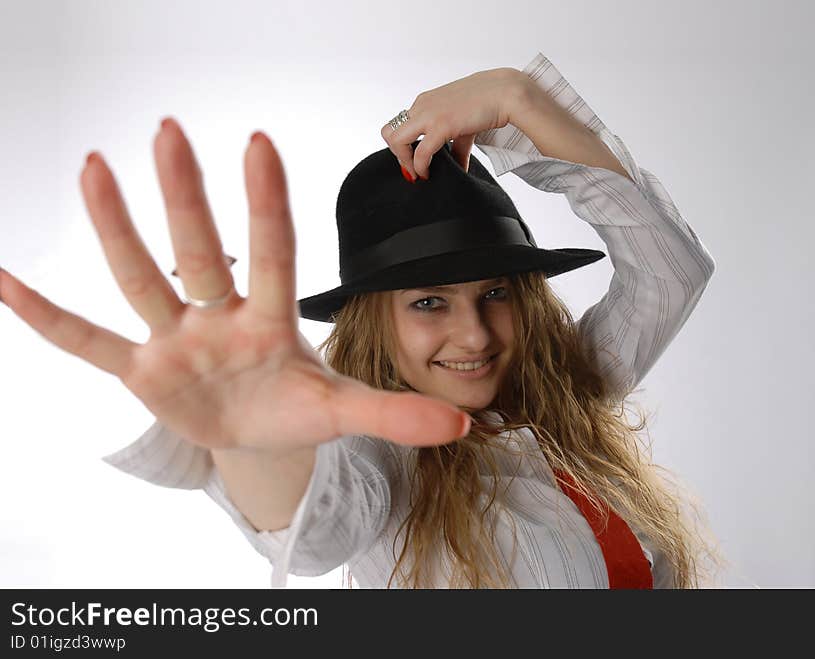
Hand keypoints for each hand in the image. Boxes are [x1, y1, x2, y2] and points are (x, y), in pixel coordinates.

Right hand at [0, 119, 470, 452]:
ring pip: (140, 277)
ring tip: (93, 164)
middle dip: (185, 197)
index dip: (267, 204)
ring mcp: (174, 340)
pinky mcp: (141, 371)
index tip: (259, 143)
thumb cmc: (296, 409)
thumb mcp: (341, 412)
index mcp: (270, 322)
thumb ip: (396, 415)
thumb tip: (465, 426)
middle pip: (199, 250)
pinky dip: (47, 318)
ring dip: (115, 227)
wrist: (255, 434)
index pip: (273, 253)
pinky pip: (85, 342)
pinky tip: (2, 281)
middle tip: (170, 129)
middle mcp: (218, 318)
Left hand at [380, 67, 524, 179]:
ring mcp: (429, 114)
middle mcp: (422, 106)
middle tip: (412, 168)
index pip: (400, 125)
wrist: (505, 91)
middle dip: (397, 154)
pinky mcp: (441, 125)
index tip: (413, 161)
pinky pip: (419, 153)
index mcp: (425, 103)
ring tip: (419, 173)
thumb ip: (456, 148)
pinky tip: (428, 174)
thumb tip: (458, 168)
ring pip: (395, 140)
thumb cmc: (488, 103)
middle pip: (388, 131)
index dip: (403, 146)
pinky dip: (419, 167)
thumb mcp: (464, 126)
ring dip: (404, 161)